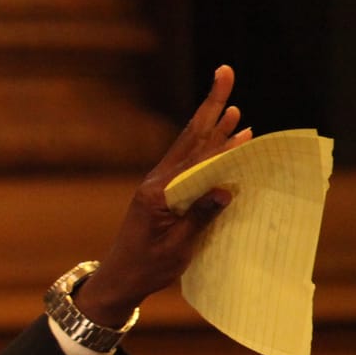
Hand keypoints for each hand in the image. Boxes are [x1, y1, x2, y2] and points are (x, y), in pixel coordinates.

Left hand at [79, 65, 250, 326]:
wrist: (119, 280)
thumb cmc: (146, 268)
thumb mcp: (177, 246)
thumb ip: (200, 216)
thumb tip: (226, 188)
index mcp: (158, 193)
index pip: (195, 157)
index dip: (217, 133)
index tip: (236, 111)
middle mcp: (157, 183)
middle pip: (191, 139)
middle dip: (211, 108)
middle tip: (224, 74)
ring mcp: (158, 187)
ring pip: (190, 150)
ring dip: (212, 128)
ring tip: (233, 107)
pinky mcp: (162, 195)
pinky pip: (188, 167)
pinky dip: (207, 152)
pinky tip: (222, 141)